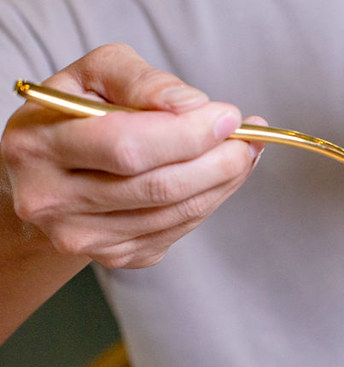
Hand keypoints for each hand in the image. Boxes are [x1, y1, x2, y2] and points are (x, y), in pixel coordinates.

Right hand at [1, 43, 263, 268]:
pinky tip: (222, 177)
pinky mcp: (115, 256)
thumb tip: (190, 104)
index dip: (188, 134)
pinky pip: (178, 230)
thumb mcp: (92, 76)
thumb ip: (138, 79)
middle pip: (159, 187)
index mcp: (39, 145)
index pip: (129, 146)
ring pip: (176, 213)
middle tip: (247, 138)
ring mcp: (84, 236)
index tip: (228, 117)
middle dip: (217, 161)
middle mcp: (53, 199)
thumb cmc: (74, 115)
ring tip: (244, 153)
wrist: (45, 175)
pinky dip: (210, 201)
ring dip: (223, 182)